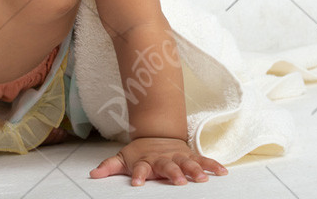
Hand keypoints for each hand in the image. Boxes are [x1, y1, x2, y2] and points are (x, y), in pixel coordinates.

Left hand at [89, 137, 227, 185]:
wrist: (156, 134)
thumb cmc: (140, 152)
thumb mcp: (123, 158)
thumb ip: (109, 167)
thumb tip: (93, 175)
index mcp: (146, 161)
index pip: (140, 168)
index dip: (138, 175)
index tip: (137, 183)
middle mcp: (162, 159)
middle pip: (167, 166)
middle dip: (173, 173)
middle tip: (179, 181)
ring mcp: (177, 157)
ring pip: (187, 163)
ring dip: (195, 170)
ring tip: (202, 179)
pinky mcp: (189, 156)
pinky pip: (202, 161)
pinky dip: (212, 165)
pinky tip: (222, 172)